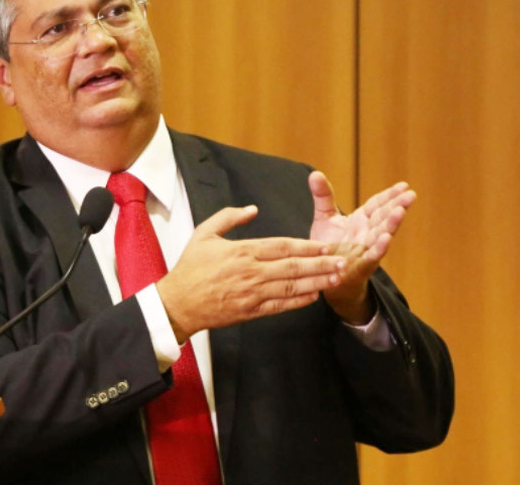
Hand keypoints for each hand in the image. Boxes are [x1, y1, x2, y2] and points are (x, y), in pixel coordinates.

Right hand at [157, 205, 345, 342]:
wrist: (178, 303)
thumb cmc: (190, 267)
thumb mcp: (204, 233)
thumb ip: (229, 217)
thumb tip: (252, 209)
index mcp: (241, 251)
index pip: (281, 246)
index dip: (306, 246)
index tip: (324, 245)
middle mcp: (250, 272)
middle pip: (293, 267)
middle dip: (320, 264)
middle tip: (342, 261)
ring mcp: (252, 293)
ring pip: (291, 287)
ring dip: (316, 282)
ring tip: (336, 278)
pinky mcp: (250, 311)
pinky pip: (280, 305)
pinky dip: (299, 301)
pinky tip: (314, 296)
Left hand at [308, 171, 415, 323]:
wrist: (322, 274)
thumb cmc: (327, 245)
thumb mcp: (324, 217)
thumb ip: (323, 196)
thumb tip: (315, 173)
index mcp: (361, 220)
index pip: (378, 205)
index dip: (390, 196)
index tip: (403, 185)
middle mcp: (367, 234)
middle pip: (383, 218)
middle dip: (397, 206)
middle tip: (410, 195)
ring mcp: (365, 250)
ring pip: (380, 235)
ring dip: (391, 225)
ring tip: (400, 212)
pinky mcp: (359, 266)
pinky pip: (371, 256)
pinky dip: (378, 248)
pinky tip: (386, 238)